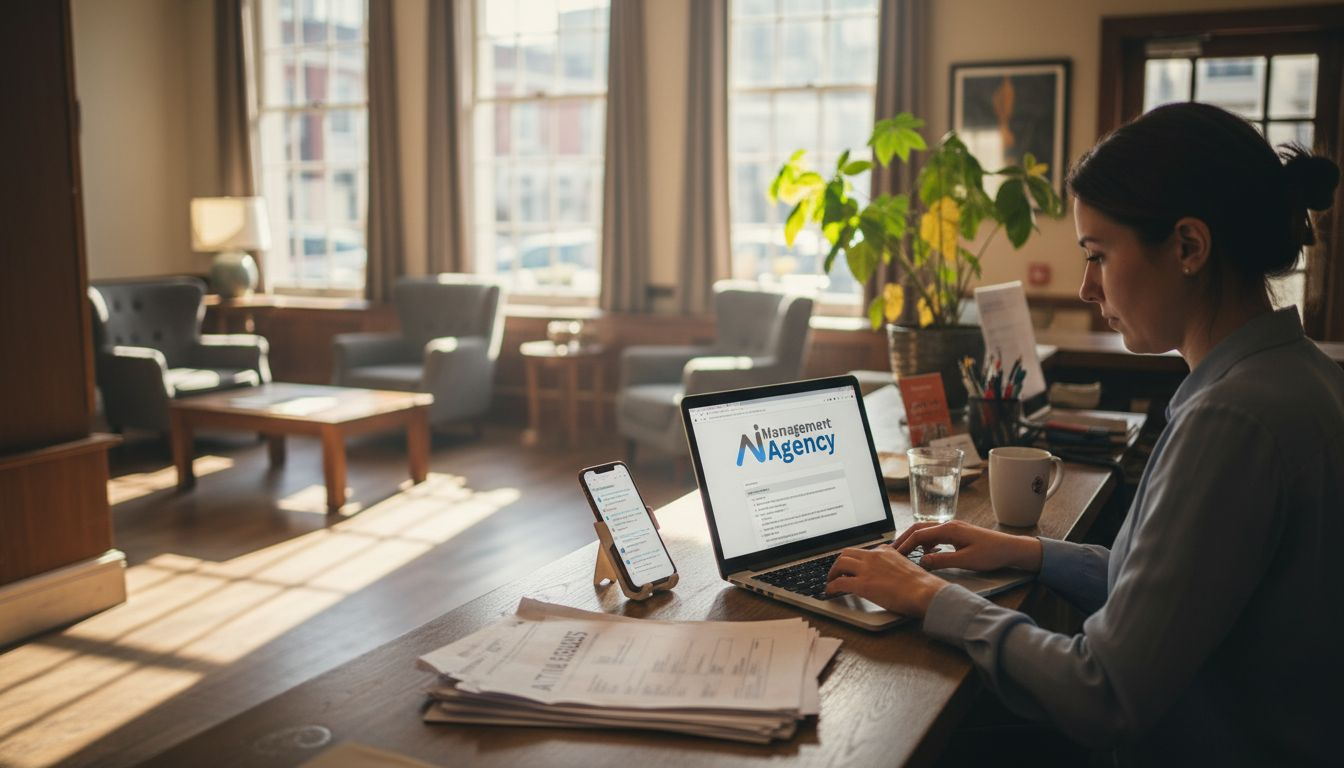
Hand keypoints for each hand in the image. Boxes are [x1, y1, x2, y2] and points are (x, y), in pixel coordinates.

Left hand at [826, 546, 947, 617]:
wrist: (924, 591)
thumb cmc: (921, 584)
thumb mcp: (906, 565)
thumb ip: (894, 564)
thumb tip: (887, 569)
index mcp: (885, 551)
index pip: (863, 551)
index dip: (854, 560)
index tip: (851, 567)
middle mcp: (874, 556)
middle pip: (847, 553)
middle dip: (839, 563)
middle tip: (836, 572)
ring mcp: (867, 569)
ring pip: (840, 563)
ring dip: (832, 573)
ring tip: (831, 581)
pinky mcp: (862, 584)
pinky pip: (840, 582)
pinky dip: (831, 586)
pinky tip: (830, 591)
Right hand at [892, 520, 1042, 573]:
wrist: (1011, 549)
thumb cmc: (992, 554)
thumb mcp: (965, 561)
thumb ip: (941, 561)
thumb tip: (921, 562)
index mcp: (949, 529)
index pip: (918, 534)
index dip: (904, 545)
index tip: (894, 555)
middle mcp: (949, 525)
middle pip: (919, 528)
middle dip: (904, 539)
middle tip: (892, 551)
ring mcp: (953, 528)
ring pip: (926, 532)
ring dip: (915, 541)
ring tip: (906, 554)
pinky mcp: (958, 533)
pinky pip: (935, 536)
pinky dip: (926, 544)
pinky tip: (927, 554)